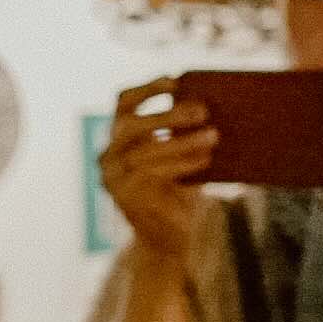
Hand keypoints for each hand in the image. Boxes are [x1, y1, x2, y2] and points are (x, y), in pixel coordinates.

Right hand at [101, 80, 218, 273]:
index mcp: (121, 140)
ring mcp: (112, 178)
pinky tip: (205, 161)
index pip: (124, 103)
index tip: (176, 81)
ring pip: (145, 150)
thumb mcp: (183, 157)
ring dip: (182, 141)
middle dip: (168, 114)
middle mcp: (108, 157)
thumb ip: (184, 133)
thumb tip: (210, 103)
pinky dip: (181, 164)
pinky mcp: (123, 197)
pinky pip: (152, 173)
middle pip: (132, 124)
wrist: (168, 240)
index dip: (148, 89)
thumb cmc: (179, 193)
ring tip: (214, 135)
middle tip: (203, 110)